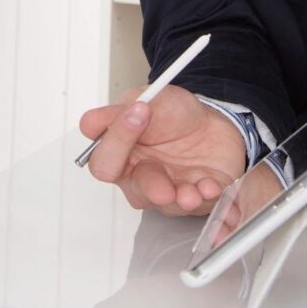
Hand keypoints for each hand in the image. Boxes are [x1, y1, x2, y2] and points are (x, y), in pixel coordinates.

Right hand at [78, 85, 246, 215]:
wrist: (212, 118)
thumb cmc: (174, 114)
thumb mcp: (148, 100)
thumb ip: (120, 112)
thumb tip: (92, 122)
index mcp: (123, 156)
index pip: (105, 163)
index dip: (117, 141)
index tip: (137, 113)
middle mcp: (143, 179)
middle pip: (139, 193)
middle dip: (153, 189)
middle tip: (164, 188)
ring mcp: (172, 190)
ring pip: (172, 205)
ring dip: (186, 199)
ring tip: (197, 190)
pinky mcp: (201, 197)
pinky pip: (207, 207)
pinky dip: (214, 203)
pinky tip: (213, 189)